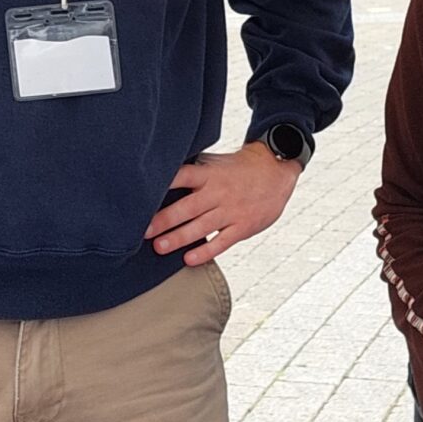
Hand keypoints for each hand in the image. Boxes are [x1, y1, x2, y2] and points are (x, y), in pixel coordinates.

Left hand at [145, 143, 299, 264]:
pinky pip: (222, 242)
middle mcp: (219, 192)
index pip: (184, 176)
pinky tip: (189, 259)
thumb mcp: (216, 162)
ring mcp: (232, 210)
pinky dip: (206, 252)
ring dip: (179, 238)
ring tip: (160, 247)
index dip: (166, 183)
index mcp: (210, 174)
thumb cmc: (240, 167)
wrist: (278, 170)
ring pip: (202, 227)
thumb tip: (162, 176)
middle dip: (165, 220)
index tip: (145, 195)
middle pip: (188, 207)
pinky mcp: (244, 226)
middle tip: (144, 231)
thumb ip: (194, 171)